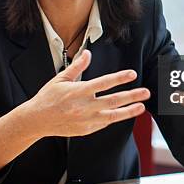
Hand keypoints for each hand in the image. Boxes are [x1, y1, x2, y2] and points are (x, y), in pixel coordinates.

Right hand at [27, 49, 150, 136]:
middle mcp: (84, 106)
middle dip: (132, 96)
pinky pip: (104, 123)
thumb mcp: (61, 78)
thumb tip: (88, 53)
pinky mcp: (86, 130)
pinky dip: (114, 118)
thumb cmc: (48, 97)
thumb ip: (77, 66)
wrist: (37, 120)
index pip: (104, 83)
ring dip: (129, 111)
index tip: (133, 74)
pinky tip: (122, 113)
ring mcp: (86, 120)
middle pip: (114, 100)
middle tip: (146, 92)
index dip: (120, 78)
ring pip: (113, 115)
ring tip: (141, 107)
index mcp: (79, 91)